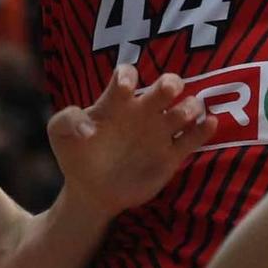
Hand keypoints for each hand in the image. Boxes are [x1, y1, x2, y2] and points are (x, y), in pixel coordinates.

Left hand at [49, 65, 214, 216]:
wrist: (91, 191)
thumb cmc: (76, 154)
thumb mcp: (59, 134)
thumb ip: (66, 121)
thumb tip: (88, 128)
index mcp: (116, 101)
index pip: (127, 75)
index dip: (128, 76)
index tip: (126, 87)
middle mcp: (143, 111)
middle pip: (166, 86)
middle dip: (170, 83)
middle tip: (168, 90)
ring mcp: (159, 132)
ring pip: (186, 109)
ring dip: (189, 107)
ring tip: (182, 116)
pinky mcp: (171, 155)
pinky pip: (194, 138)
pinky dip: (205, 129)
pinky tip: (208, 124)